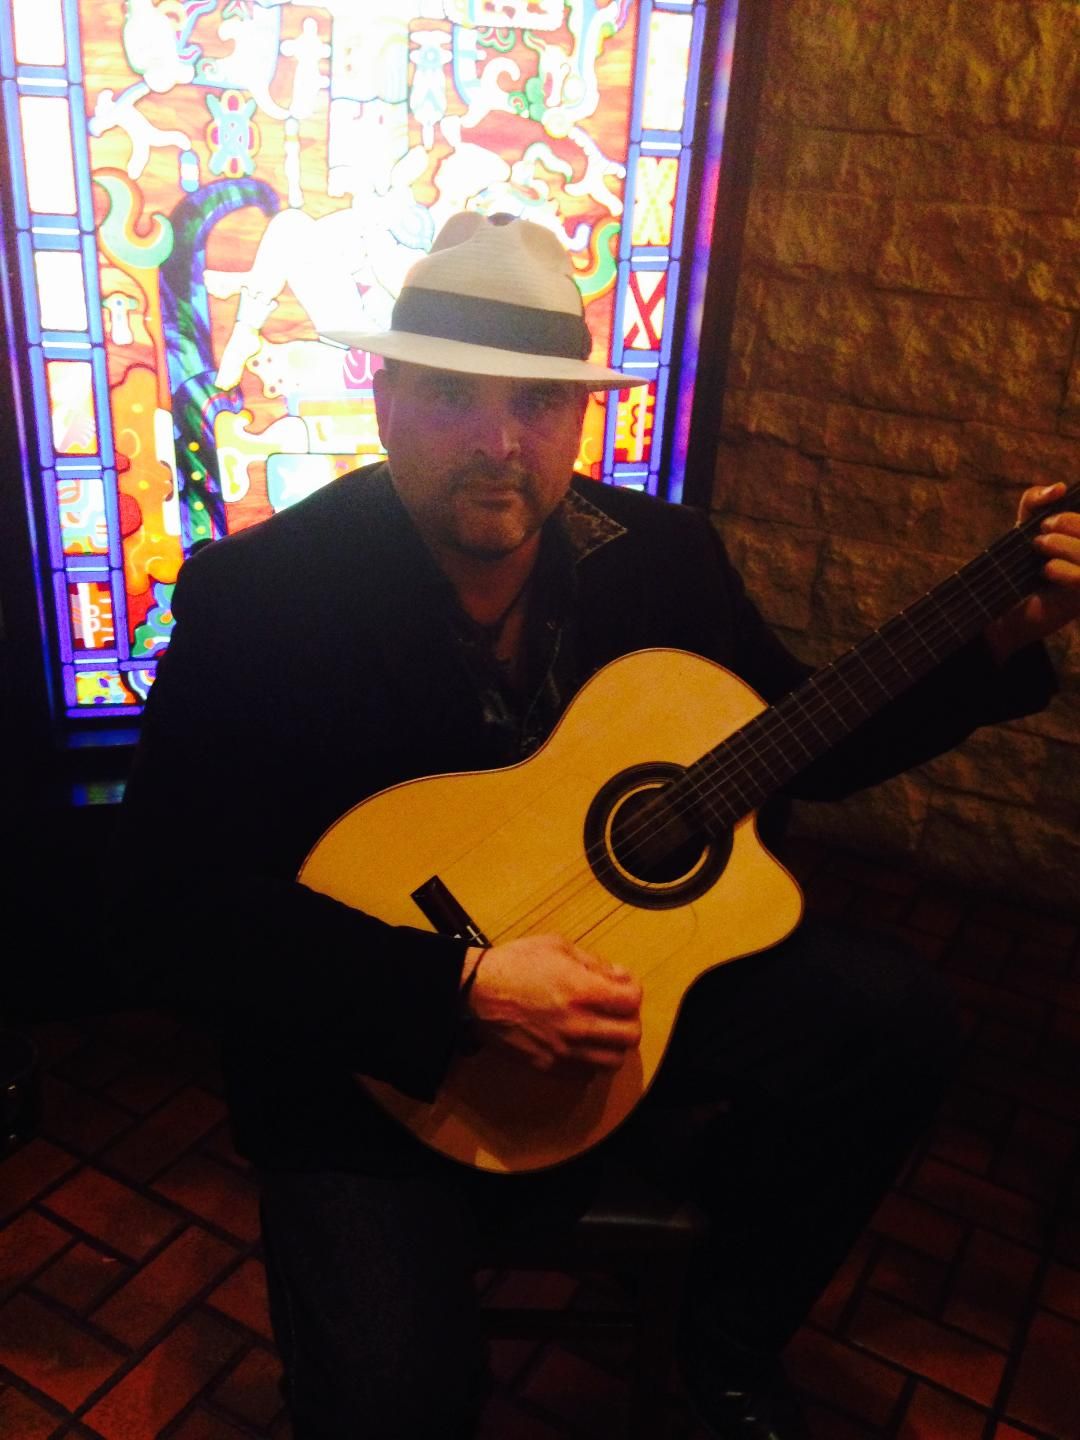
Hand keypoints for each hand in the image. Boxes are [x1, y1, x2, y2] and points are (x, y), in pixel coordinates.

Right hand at [463, 934, 642, 1070]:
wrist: (475, 994)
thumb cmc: (513, 965)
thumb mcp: (556, 946)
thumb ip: (592, 962)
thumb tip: (616, 976)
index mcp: (581, 991)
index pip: (632, 1000)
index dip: (632, 988)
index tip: (621, 983)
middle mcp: (577, 1025)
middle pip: (630, 1035)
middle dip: (629, 1018)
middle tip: (616, 1009)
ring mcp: (564, 1051)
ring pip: (613, 1061)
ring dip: (614, 1044)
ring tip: (602, 1029)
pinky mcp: (550, 1067)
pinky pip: (587, 1074)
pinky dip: (592, 1060)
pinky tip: (582, 1044)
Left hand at [984, 483, 1079, 661]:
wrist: (1005, 609)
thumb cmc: (1019, 563)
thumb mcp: (1024, 525)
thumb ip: (1036, 500)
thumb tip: (1059, 488)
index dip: (1071, 514)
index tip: (1046, 520)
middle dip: (1065, 523)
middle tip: (1040, 535)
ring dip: (1060, 544)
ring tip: (1039, 549)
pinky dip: (1059, 568)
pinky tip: (1045, 572)